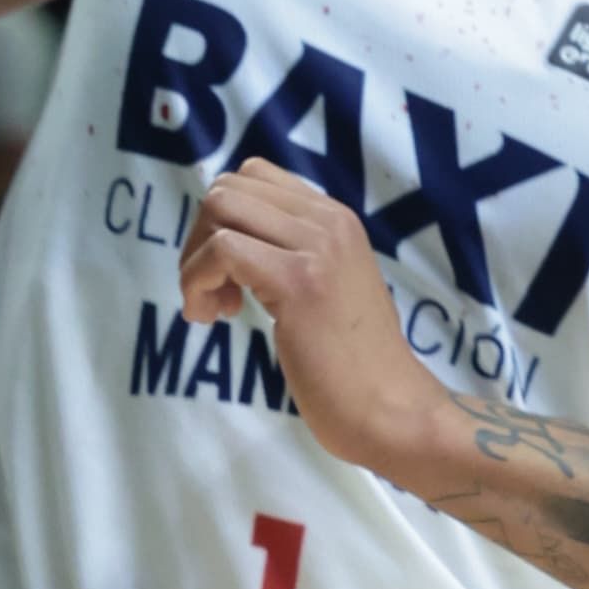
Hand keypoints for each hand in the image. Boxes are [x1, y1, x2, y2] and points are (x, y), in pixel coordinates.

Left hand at [182, 161, 451, 477]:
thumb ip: (292, 252)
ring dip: (195, 259)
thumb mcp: (328, 286)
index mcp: (334, 217)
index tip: (227, 270)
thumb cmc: (355, 366)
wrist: (394, 413)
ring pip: (220, 208)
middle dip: (200, 236)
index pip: (253, 175)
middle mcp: (328, 220)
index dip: (222, 218)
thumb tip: (229, 237)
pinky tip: (209, 317)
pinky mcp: (298, 282)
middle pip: (228, 188)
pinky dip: (196, 280)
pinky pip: (222, 250)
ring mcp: (316, 248)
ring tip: (213, 308)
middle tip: (215, 293)